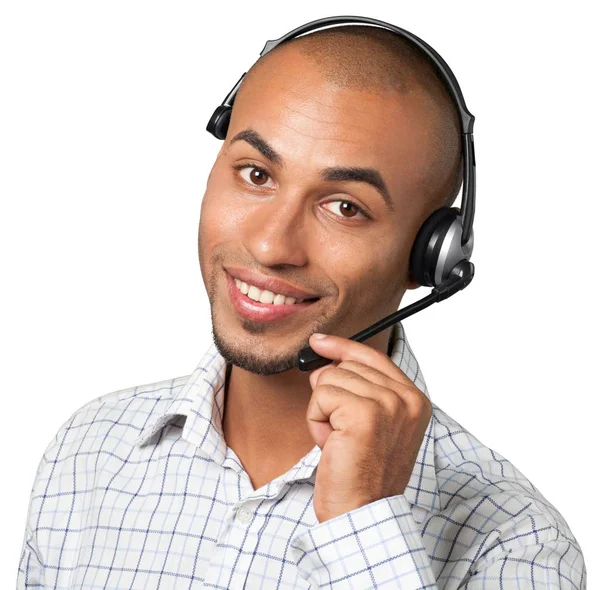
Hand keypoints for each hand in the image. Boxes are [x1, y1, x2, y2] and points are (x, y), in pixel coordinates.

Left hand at [306, 332, 432, 523]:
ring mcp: (387, 404)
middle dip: (331, 396)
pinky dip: (316, 420)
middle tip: (342, 433)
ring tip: (339, 441)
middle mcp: (406, 398)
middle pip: (347, 366)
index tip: (320, 342)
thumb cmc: (362, 473)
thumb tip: (324, 362)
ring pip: (330, 379)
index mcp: (414, 400)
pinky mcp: (363, 413)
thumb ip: (360, 389)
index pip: (373, 356)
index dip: (343, 347)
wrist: (362, 513)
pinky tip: (330, 444)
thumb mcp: (371, 424)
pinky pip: (321, 395)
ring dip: (323, 411)